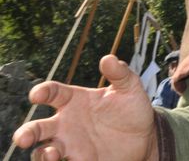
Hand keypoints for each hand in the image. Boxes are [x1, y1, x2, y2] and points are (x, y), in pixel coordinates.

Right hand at [13, 55, 158, 160]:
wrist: (145, 136)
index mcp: (74, 100)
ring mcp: (71, 144)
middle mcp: (66, 123)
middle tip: (23, 138)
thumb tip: (109, 58)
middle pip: (38, 128)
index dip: (42, 92)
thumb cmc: (132, 109)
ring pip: (43, 152)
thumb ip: (120, 73)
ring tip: (51, 154)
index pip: (53, 93)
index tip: (37, 95)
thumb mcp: (129, 88)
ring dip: (42, 155)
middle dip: (27, 133)